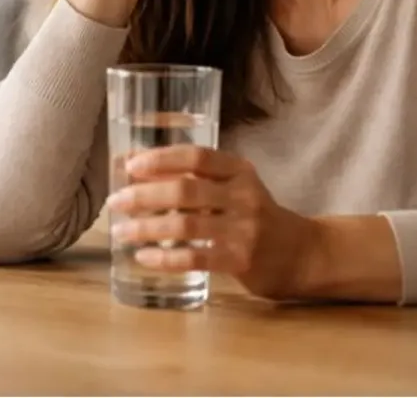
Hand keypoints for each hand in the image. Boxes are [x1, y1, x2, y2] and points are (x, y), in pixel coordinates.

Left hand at [105, 145, 315, 299]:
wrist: (301, 253)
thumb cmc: (255, 217)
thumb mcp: (234, 188)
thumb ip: (196, 179)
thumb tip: (135, 168)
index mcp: (239, 170)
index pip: (197, 156)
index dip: (161, 158)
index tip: (130, 165)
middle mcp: (243, 195)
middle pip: (185, 190)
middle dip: (144, 195)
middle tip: (116, 202)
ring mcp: (244, 228)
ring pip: (186, 225)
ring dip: (147, 228)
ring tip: (120, 231)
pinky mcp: (242, 260)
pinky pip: (195, 258)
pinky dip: (165, 258)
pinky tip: (143, 257)